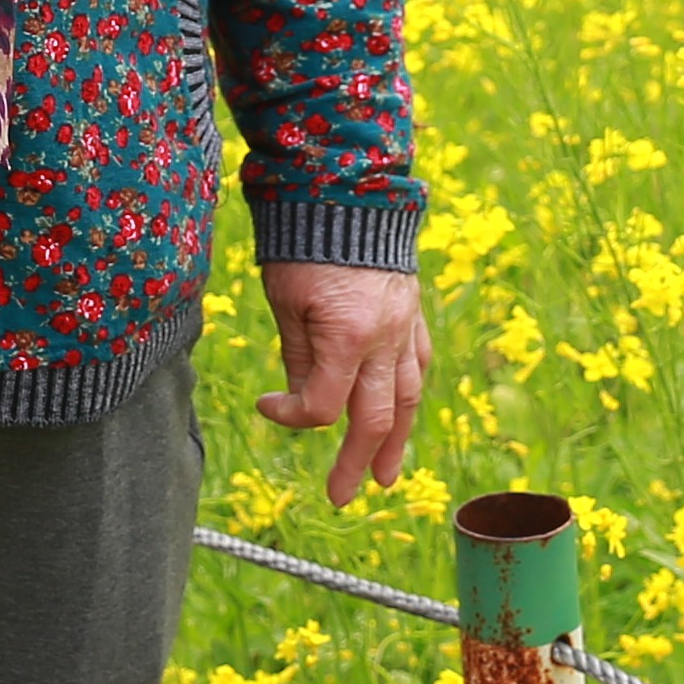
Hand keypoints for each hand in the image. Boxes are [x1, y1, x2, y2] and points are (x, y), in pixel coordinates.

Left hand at [253, 261, 427, 506]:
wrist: (350, 188)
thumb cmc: (306, 241)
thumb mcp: (286, 300)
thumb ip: (299, 356)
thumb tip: (304, 400)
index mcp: (348, 336)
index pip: (325, 406)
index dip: (293, 416)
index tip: (267, 405)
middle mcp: (385, 338)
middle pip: (375, 417)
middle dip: (358, 461)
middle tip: (342, 494)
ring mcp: (405, 326)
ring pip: (407, 396)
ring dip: (395, 440)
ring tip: (384, 474)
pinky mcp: (412, 313)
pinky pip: (417, 364)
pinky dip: (407, 392)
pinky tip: (401, 412)